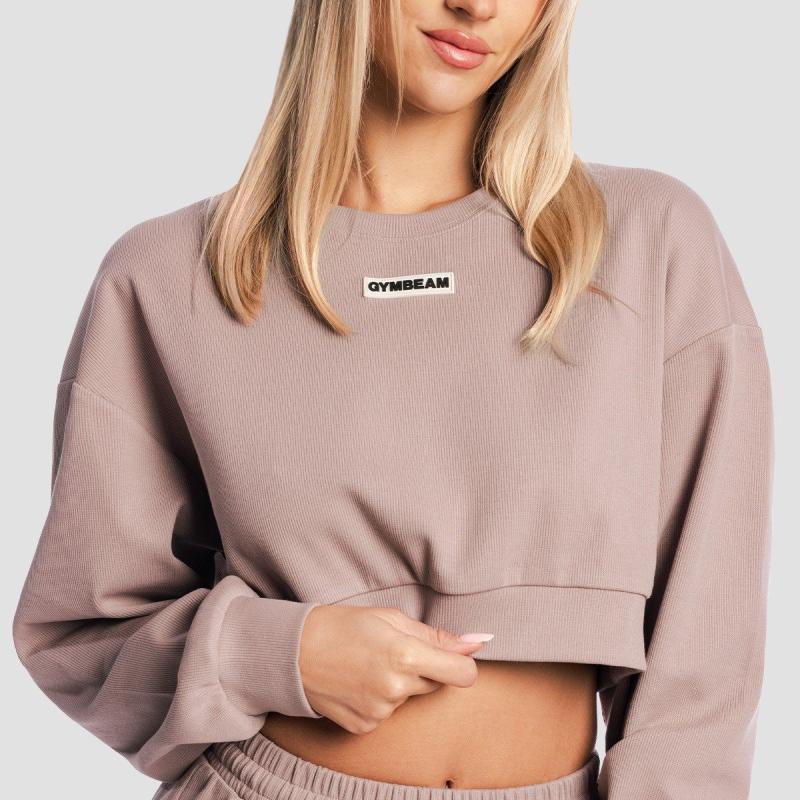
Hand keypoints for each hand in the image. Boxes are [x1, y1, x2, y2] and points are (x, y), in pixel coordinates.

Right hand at [298, 604, 487, 733]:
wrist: (292, 653)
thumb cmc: (341, 625)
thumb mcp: (389, 618)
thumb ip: (435, 635)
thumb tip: (477, 643)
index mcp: (405, 655)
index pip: (462, 674)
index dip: (462, 663)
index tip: (454, 656)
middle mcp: (396, 688)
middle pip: (435, 683)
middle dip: (423, 668)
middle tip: (391, 650)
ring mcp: (380, 712)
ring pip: (409, 696)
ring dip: (399, 682)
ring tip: (368, 664)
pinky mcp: (365, 727)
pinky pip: (388, 712)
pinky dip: (380, 698)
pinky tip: (358, 683)